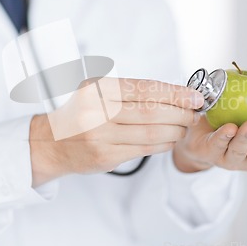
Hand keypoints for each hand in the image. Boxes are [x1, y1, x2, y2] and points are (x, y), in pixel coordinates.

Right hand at [29, 78, 203, 185]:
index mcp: (98, 89)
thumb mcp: (98, 92)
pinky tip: (169, 139)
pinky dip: (163, 144)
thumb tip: (174, 94)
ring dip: (175, 130)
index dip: (176, 93)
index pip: (146, 89)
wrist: (51, 141)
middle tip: (194, 113)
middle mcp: (98, 111)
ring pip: (152, 133)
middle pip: (153, 112)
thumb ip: (130, 92)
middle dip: (180, 113)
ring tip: (184, 126)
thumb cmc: (81, 113)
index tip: (195, 96)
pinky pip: (144, 149)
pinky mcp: (106, 156)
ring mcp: (101, 136)